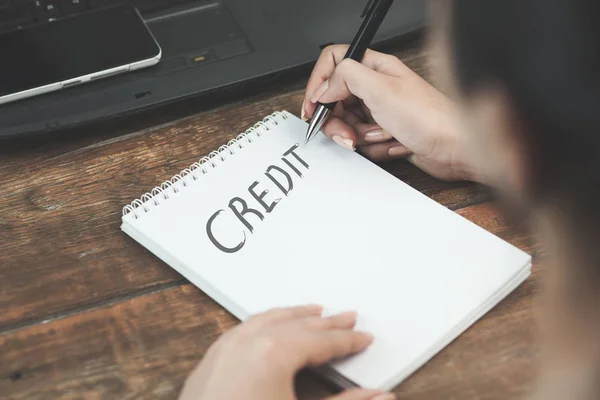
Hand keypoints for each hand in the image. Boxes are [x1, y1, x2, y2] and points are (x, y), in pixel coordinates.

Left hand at [179, 305, 394, 399]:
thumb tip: (381, 398)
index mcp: (274, 354)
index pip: (322, 341)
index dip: (348, 341)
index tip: (364, 338)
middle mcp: (248, 343)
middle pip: (299, 324)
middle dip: (327, 323)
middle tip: (349, 319)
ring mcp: (226, 349)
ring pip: (269, 319)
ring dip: (296, 314)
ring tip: (315, 311)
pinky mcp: (211, 360)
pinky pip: (245, 327)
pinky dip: (267, 320)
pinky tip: (270, 324)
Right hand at [302, 45, 474, 181]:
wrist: (455, 149)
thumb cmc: (430, 117)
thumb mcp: (381, 89)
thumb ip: (346, 78)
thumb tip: (323, 87)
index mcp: (374, 68)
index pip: (334, 63)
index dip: (318, 83)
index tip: (314, 106)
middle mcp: (375, 87)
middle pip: (335, 99)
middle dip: (338, 121)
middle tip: (346, 133)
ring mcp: (379, 111)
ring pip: (346, 124)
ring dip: (359, 136)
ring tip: (379, 136)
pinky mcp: (384, 133)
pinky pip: (361, 141)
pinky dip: (373, 147)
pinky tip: (392, 144)